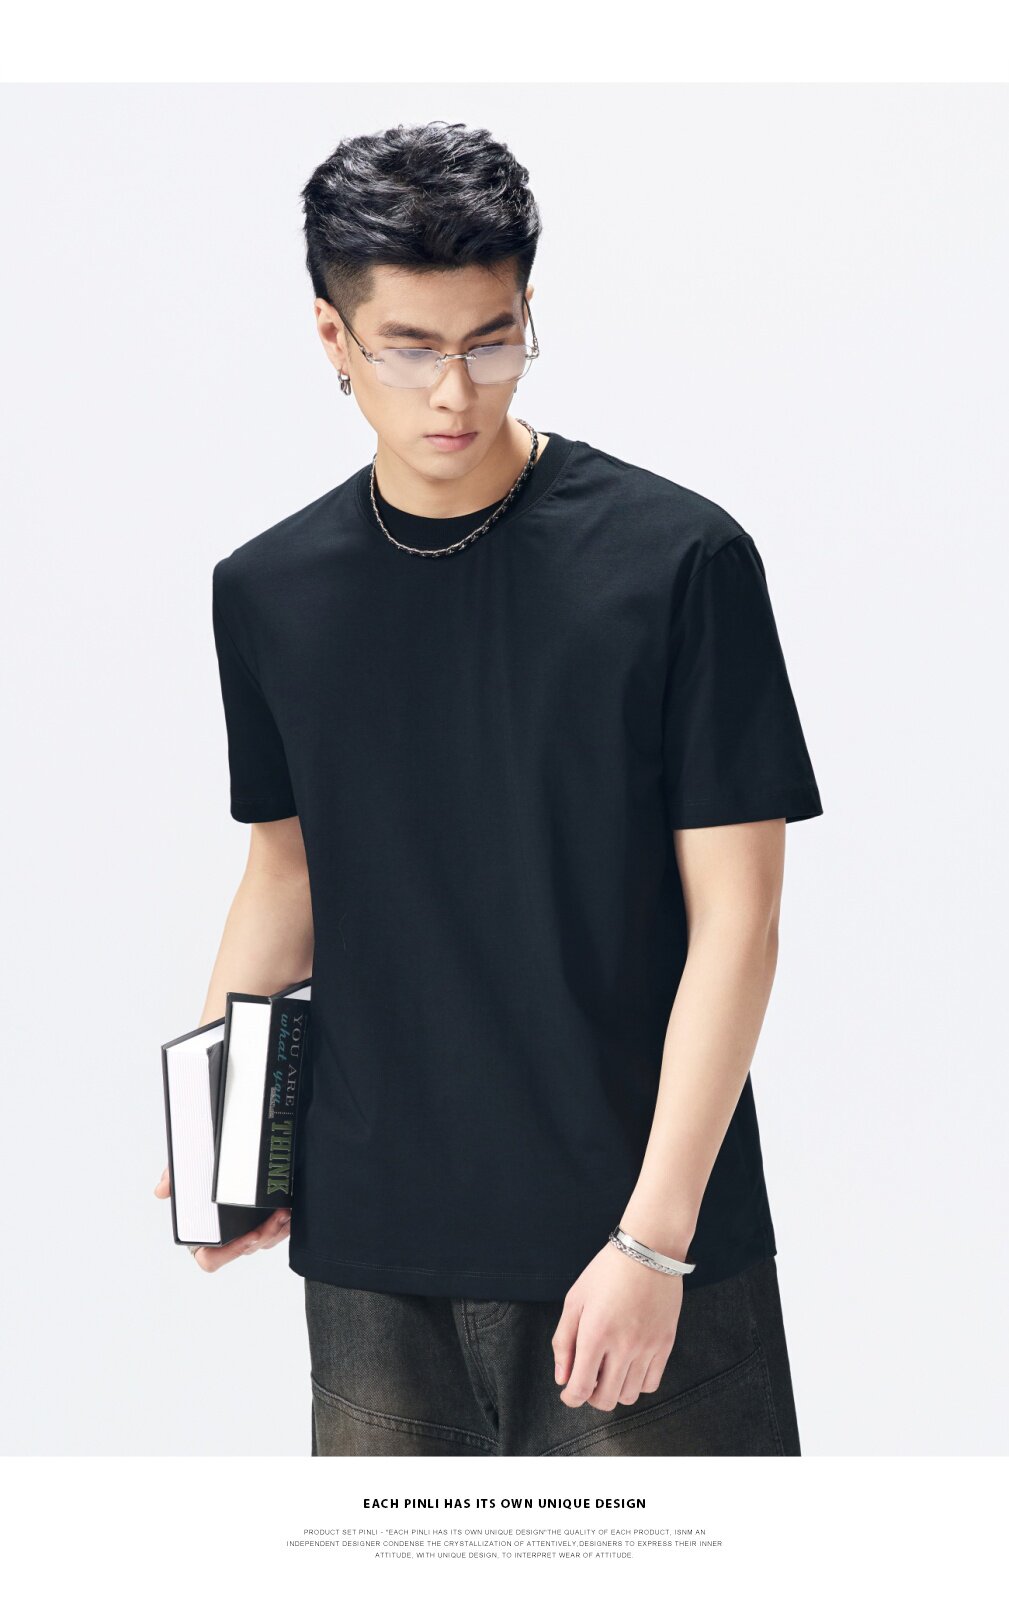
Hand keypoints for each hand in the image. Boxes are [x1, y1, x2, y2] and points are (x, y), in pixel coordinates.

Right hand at [154, 1163, 291, 1270]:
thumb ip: (173, 1178)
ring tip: (283, 1211)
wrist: (234, 1147)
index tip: (247, 1236)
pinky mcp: (267, 1222)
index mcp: (203, 1234)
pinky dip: (285, 1223)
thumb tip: (161, 1190)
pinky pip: (278, 1231)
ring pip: (266, 1241)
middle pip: (246, 1249)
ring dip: (277, 1229)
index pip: (210, 1259)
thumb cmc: (204, 1170)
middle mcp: (226, 1237)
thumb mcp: (187, 1169)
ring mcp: (248, 1231)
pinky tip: (289, 1210)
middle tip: (274, 1219)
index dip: (227, 1253)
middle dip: (263, 1236)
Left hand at [551, 1240, 683, 1410]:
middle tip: (588, 1379)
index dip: (571, 1398)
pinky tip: (629, 1366)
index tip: (570, 1393)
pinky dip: (637, 1383)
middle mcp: (622, 1346)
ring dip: (615, 1391)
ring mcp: (647, 1347)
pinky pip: (651, 1383)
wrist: (648, 1252)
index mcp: (595, 1334)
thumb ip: (563, 1341)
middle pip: (605, 1399)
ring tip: (609, 1371)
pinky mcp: (665, 1344)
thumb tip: (562, 1378)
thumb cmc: (606, 1272)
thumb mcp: (575, 1300)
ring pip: (629, 1396)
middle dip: (591, 1396)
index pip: (581, 1388)